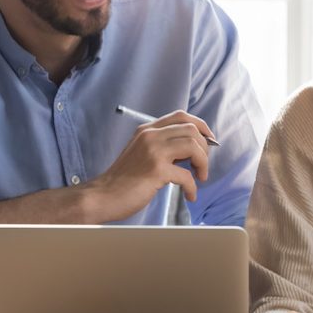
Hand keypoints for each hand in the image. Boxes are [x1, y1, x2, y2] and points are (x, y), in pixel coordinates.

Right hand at [85, 110, 212, 221]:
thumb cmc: (124, 179)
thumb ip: (163, 146)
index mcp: (147, 130)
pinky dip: (193, 187)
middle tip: (202, 165)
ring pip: (193, 146)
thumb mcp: (142, 153)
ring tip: (200, 177)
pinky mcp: (156, 170)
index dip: (201, 126)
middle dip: (204, 147)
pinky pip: (187, 175)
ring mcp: (153, 152)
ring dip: (203, 163)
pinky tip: (190, 195)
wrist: (102, 196)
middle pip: (191, 129)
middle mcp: (150, 136)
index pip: (181, 116)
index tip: (209, 140)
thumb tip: (193, 148)